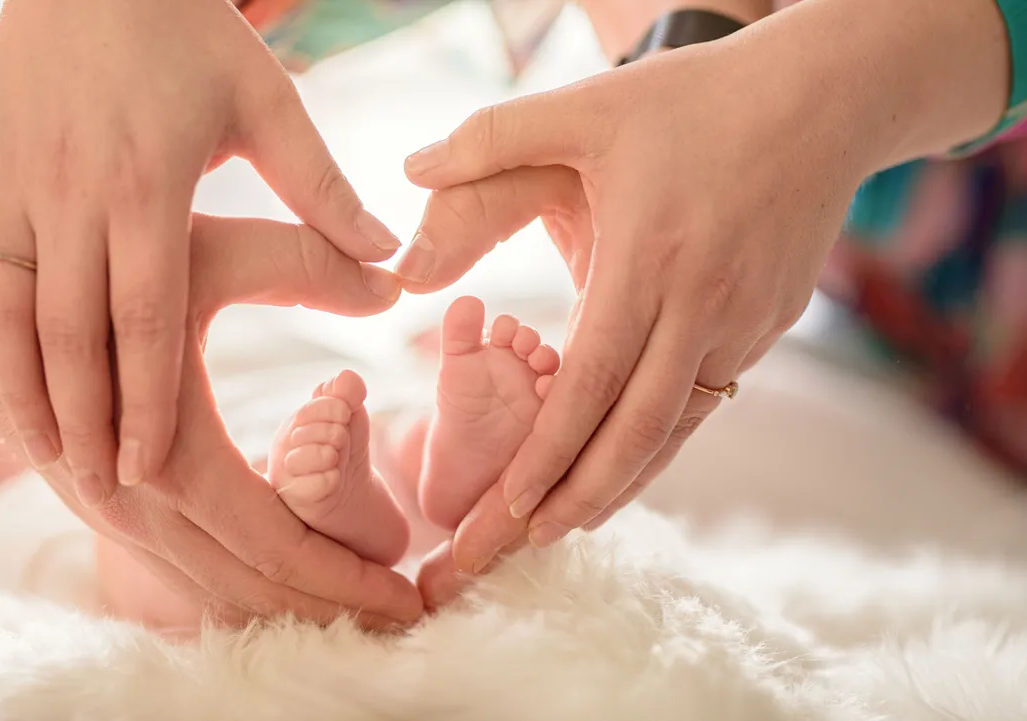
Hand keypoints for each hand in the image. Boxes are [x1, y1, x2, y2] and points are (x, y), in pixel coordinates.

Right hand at [0, 0, 399, 506]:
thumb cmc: (189, 35)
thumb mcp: (268, 104)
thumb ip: (324, 189)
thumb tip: (392, 259)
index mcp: (147, 187)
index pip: (146, 318)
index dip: (145, 400)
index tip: (150, 470)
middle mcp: (69, 192)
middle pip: (70, 330)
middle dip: (84, 416)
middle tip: (100, 487)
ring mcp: (7, 178)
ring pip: (1, 302)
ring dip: (17, 383)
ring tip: (43, 450)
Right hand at [0, 215, 421, 628]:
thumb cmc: (107, 249)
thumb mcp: (210, 250)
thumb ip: (303, 263)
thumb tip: (395, 283)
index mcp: (174, 448)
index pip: (276, 544)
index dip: (346, 577)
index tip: (410, 598)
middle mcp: (135, 495)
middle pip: (244, 584)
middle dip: (326, 608)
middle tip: (401, 618)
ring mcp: (109, 504)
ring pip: (205, 583)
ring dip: (281, 603)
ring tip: (356, 611)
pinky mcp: (97, 495)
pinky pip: (175, 561)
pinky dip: (233, 581)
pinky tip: (276, 585)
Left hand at [398, 41, 868, 566]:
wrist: (821, 101)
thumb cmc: (694, 100)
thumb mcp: (588, 105)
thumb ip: (490, 135)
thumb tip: (407, 168)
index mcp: (649, 257)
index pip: (590, 383)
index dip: (546, 454)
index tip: (505, 510)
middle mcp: (701, 304)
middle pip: (635, 431)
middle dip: (574, 500)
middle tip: (519, 548)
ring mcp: (745, 322)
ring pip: (677, 429)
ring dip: (622, 484)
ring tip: (570, 525)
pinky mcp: (769, 327)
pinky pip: (707, 402)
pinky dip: (663, 443)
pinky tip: (629, 463)